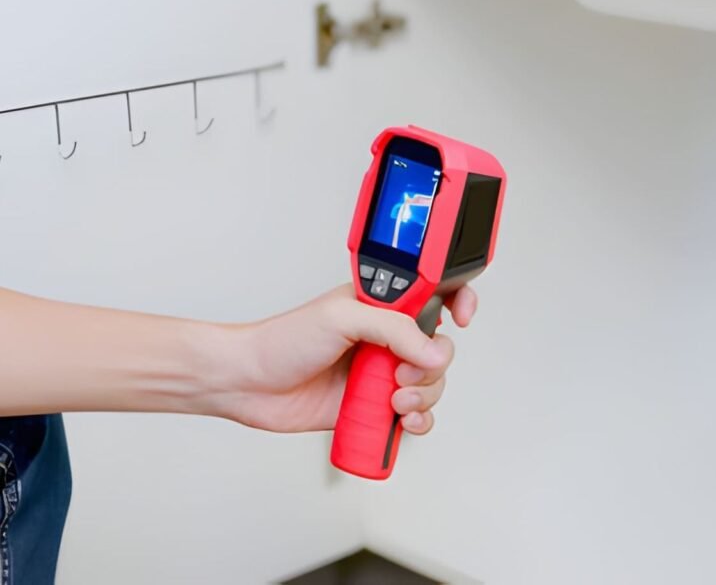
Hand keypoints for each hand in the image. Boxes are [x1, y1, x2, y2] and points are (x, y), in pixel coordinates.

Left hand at [212, 284, 476, 433]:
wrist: (248, 382)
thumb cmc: (283, 340)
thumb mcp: (342, 317)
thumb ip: (394, 329)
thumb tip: (434, 351)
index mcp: (384, 307)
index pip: (436, 297)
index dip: (459, 303)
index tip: (463, 318)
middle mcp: (387, 340)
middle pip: (439, 351)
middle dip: (431, 367)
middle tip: (400, 372)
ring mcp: (381, 375)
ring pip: (430, 386)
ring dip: (423, 397)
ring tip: (394, 401)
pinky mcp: (372, 408)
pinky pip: (413, 417)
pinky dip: (417, 423)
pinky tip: (402, 422)